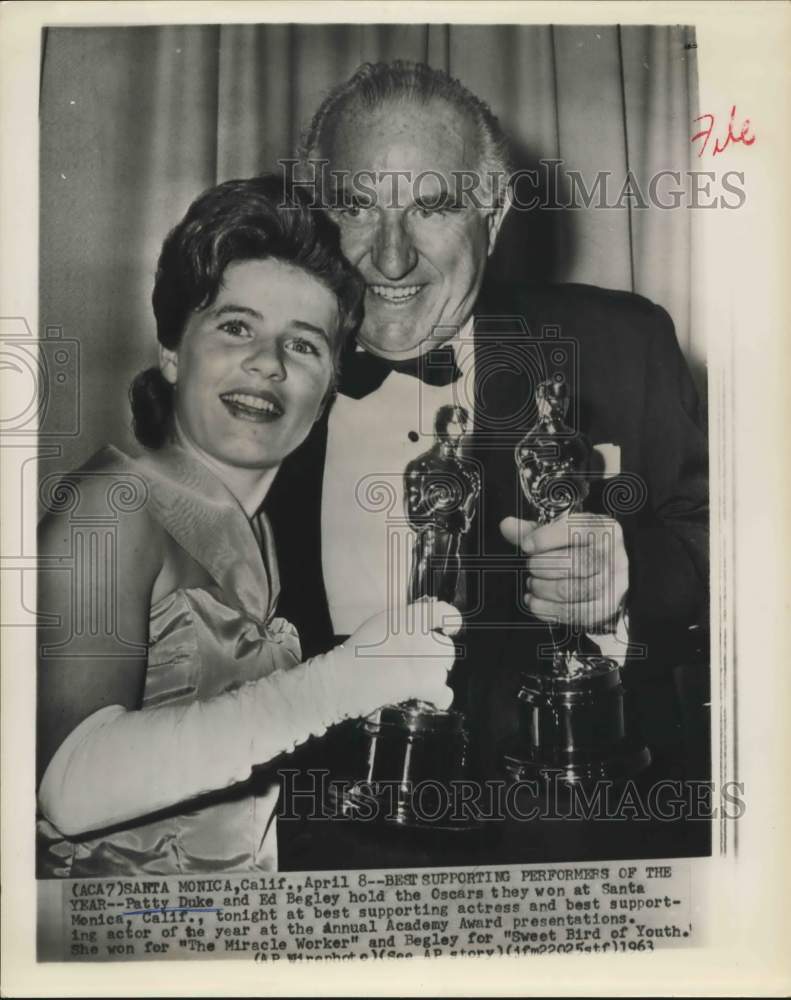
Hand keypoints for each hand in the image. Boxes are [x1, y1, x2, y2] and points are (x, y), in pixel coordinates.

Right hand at [343, 598, 461, 711]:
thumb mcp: (381, 623)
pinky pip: (445, 693)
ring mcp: (428, 661)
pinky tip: (430, 698)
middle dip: (437, 656)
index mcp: (412, 617)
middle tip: (419, 663)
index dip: (451, 621)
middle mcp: (425, 636)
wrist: (346, 677)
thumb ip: (404, 623)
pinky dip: (439, 697)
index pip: (445, 613)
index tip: (449, 629)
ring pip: (444, 670)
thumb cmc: (357, 651)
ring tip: (415, 681)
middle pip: (447, 648)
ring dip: (434, 676)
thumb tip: (420, 629)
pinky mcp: (427, 684)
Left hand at [500, 514, 627, 629]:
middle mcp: (612, 555)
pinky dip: (546, 609)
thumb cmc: (581, 547)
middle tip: (531, 567)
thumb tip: (506, 525)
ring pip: (570, 590)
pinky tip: (535, 601)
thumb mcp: (561, 532)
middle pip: (573, 564)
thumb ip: (533, 530)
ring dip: (542, 588)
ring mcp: (611, 584)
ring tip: (533, 584)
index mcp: (603, 529)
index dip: (545, 539)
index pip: (575, 531)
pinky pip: (571, 613)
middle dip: (541, 566)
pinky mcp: (603, 608)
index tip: (527, 545)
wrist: (608, 572)